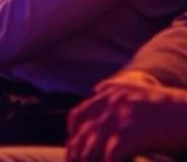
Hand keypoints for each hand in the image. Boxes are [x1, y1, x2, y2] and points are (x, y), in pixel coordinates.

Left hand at [66, 81, 186, 161]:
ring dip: (88, 161)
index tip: (74, 148)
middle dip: (76, 153)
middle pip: (81, 132)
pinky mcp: (131, 133)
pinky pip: (110, 156)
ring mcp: (119, 117)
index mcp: (110, 93)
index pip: (79, 115)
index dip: (74, 134)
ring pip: (90, 146)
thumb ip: (118, 100)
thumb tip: (100, 108)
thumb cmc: (172, 111)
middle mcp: (110, 102)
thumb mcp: (139, 95)